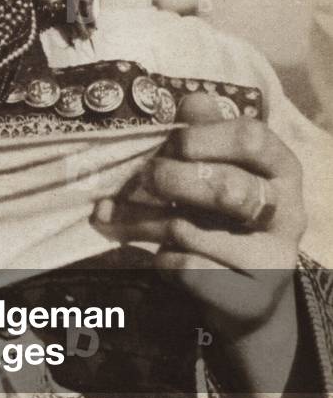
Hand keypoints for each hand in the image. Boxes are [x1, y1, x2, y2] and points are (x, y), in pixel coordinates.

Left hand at [92, 93, 305, 338]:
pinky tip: (150, 252)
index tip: (172, 144)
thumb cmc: (223, 213)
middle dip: (171, 180)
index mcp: (281, 169)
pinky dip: (159, 257)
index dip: (203, 136)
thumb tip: (192, 100)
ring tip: (111, 214)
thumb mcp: (219, 167)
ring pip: (194, 232)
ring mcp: (272, 259)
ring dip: (142, 220)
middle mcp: (286, 213)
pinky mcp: (249, 297)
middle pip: (228, 189)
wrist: (243, 290)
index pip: (252, 139)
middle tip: (141, 178)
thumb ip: (205, 133)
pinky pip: (188, 269)